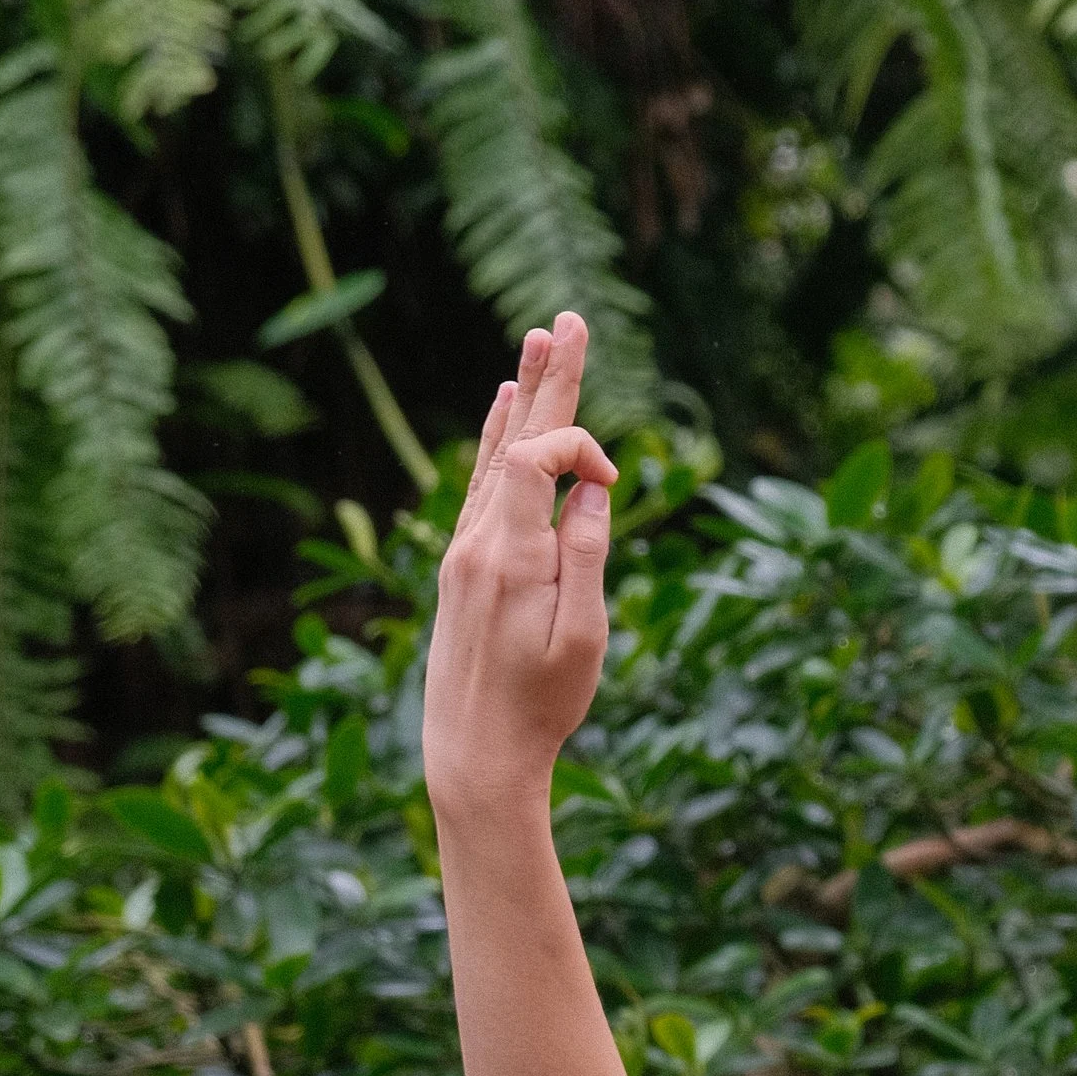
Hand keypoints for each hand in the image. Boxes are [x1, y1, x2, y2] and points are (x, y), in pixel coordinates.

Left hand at [423, 311, 619, 816]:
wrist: (474, 754)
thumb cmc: (540, 706)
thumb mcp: (581, 638)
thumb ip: (587, 555)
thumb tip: (591, 490)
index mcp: (510, 553)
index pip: (539, 457)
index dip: (582, 450)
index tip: (615, 484)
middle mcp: (477, 539)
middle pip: (513, 438)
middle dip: (548, 381)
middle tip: (567, 321)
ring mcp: (463, 550)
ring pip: (494, 456)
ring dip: (520, 398)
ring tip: (536, 344)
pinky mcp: (461, 567)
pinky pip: (480, 486)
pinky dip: (496, 442)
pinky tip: (501, 413)